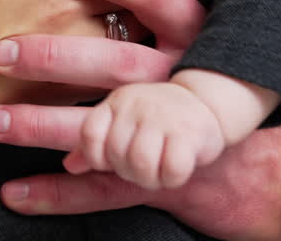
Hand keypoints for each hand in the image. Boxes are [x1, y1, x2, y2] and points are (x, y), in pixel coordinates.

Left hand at [0, 0, 280, 240]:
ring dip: (41, 126)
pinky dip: (57, 193)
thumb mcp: (228, 29)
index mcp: (204, 34)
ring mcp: (177, 135)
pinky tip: (15, 191)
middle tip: (0, 49)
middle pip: (117, 64)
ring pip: (102, 129)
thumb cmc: (245, 84)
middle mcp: (188, 80)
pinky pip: (105, 190)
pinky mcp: (166, 181)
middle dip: (54, 57)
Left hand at [64, 81, 223, 189]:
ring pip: (141, 165)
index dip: (96, 157)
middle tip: (145, 167)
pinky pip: (171, 171)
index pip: (90, 134)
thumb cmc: (160, 120)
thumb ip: (98, 144)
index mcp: (118, 102)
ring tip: (160, 170)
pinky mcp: (189, 134)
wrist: (210, 104)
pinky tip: (177, 169)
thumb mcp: (126, 123)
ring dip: (151, 178)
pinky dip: (172, 178)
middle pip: (116, 156)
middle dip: (129, 172)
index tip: (110, 163)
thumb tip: (70, 165)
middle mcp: (138, 106)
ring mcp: (163, 118)